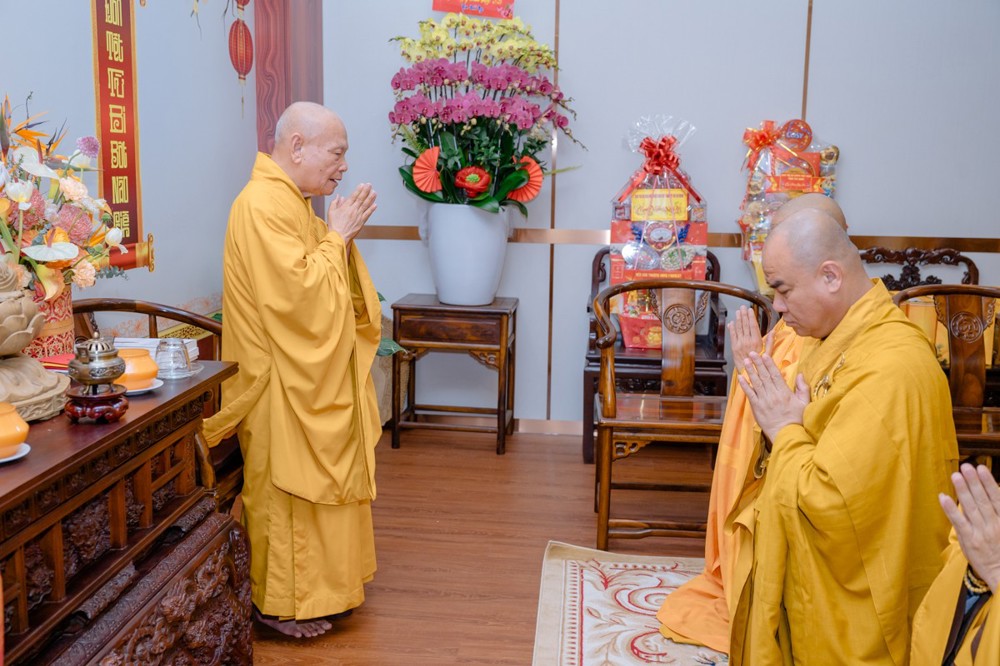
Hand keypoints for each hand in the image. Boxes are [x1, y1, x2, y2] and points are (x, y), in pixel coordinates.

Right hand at [327, 183, 376, 242]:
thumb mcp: (331, 212)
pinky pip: (367, 214)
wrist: (339, 237)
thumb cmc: (334, 225)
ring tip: (374, 192)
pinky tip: (375, 205)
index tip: (362, 185)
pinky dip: (371, 209)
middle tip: (370, 185)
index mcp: (345, 207)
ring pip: (366, 205)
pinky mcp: (361, 222)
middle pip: (361, 199)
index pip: (353, 196)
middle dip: (366, 191)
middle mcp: (353, 210)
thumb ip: (335, 203)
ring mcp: (358, 216)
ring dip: (371, 198)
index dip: (359, 190)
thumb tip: (339, 196)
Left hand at [729, 306, 770, 371]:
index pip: (753, 326)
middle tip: (742, 307)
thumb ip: (770, 342)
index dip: (751, 317)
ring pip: (738, 329)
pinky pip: (732, 335)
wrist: (748, 372)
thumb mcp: (768, 353)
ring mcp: (739, 344)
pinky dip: (732, 328)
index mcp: (756, 341)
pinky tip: (731, 323)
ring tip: (737, 312)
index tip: (750, 310)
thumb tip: (773, 331)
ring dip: (737, 319)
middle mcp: (747, 341)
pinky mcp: (734, 347)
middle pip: (745, 325)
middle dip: (743, 315)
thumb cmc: (759, 364)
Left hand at [736, 352, 809, 441]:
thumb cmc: (797, 420)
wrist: (786, 434)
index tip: (765, 355)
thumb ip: (803, 388)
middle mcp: (773, 394)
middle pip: (764, 376)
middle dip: (758, 363)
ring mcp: (764, 401)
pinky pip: (749, 394)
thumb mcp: (804, 403)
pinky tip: (740, 377)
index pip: (776, 375)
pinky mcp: (756, 408)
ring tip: (745, 361)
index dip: (769, 364)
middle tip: (752, 353)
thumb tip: (800, 374)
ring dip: (750, 371)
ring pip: (756, 382)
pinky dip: (744, 385)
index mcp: (784, 392)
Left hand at [939, 463, 999, 593]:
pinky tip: (943, 497)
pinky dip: (951, 510)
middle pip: (983, 500)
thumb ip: (999, 511)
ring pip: (971, 508)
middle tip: (966, 466)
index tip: (981, 468)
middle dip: (974, 482)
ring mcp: (981, 533)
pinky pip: (959, 523)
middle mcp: (994, 525)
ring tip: (956, 476)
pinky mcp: (969, 541)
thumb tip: (995, 491)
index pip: (996, 498)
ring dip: (963, 491)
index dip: (988, 482)